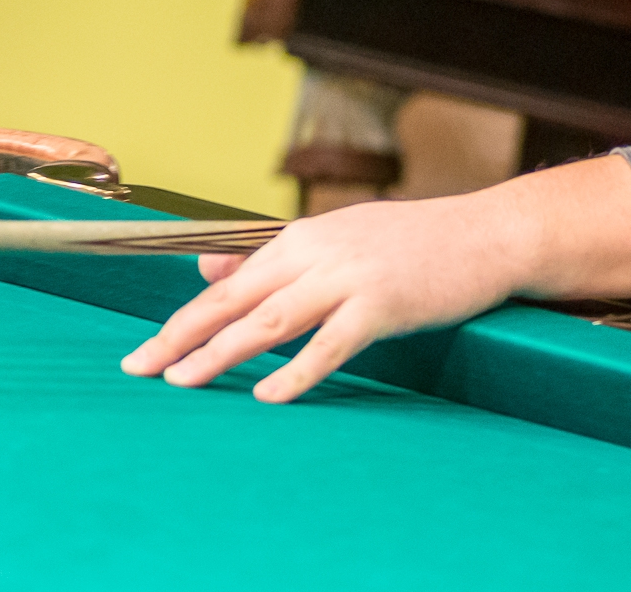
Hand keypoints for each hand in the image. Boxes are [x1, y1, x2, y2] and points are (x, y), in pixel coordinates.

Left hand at [120, 154, 630, 403]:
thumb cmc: (415, 243)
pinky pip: (330, 344)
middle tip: (142, 369)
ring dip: (222, 353)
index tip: (143, 351)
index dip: (181, 317)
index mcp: (304, 236)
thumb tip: (208, 267)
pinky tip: (268, 395)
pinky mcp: (383, 304)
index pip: (227, 282)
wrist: (488, 235)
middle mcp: (318, 251)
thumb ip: (277, 256)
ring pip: (271, 320)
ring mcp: (350, 277)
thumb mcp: (340, 237)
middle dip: (183, 336)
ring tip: (185, 381)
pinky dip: (296, 372)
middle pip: (235, 299)